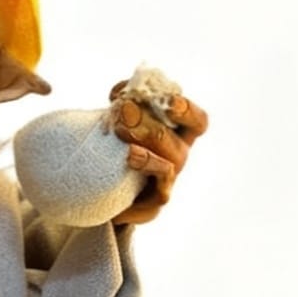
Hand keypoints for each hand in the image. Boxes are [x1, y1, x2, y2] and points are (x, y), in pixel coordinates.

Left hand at [108, 85, 208, 224]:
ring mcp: (168, 180)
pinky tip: (126, 162)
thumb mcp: (122, 112)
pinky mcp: (154, 204)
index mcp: (179, 131)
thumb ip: (125, 97)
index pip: (197, 121)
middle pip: (175, 142)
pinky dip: (142, 180)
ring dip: (145, 153)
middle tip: (123, 111)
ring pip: (168, 167)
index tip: (169, 102)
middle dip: (148, 125)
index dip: (187, 111)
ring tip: (122, 139)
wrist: (101, 178)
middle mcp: (179, 155)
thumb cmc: (119, 137)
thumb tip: (123, 92)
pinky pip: (156, 198)